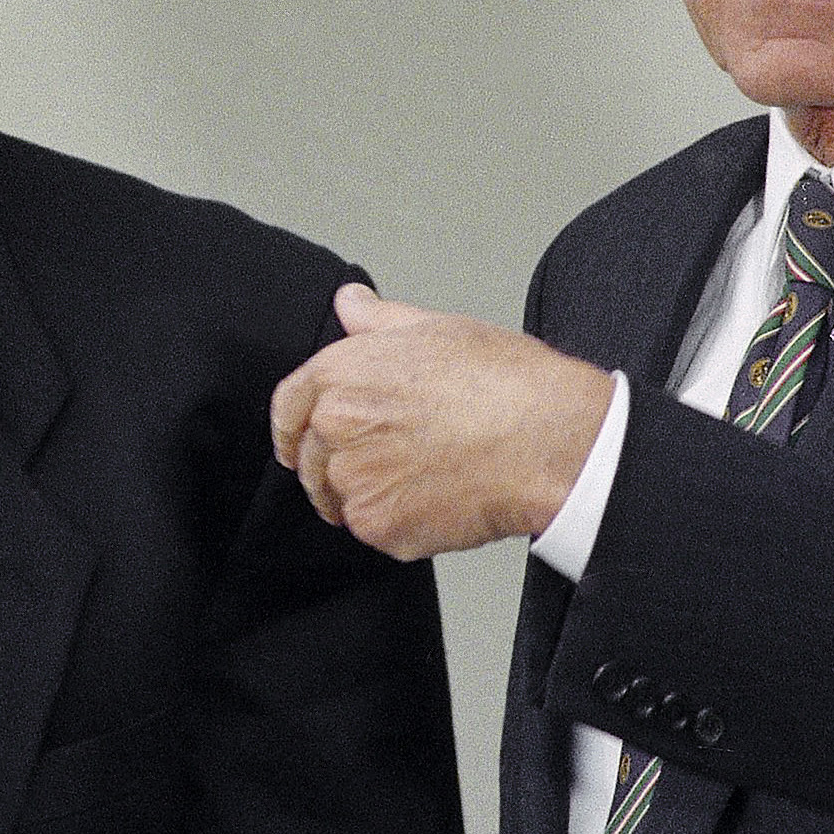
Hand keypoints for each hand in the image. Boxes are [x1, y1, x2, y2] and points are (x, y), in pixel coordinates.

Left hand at [269, 284, 615, 560]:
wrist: (545, 442)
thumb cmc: (504, 383)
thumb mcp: (437, 329)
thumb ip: (378, 320)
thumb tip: (350, 303)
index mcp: (341, 374)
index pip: (288, 406)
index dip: (293, 425)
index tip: (298, 441)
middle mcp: (337, 428)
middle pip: (311, 458)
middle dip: (338, 463)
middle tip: (389, 460)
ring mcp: (356, 483)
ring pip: (342, 498)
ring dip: (370, 493)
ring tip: (425, 474)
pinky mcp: (381, 527)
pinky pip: (375, 531)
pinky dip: (399, 522)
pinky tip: (439, 497)